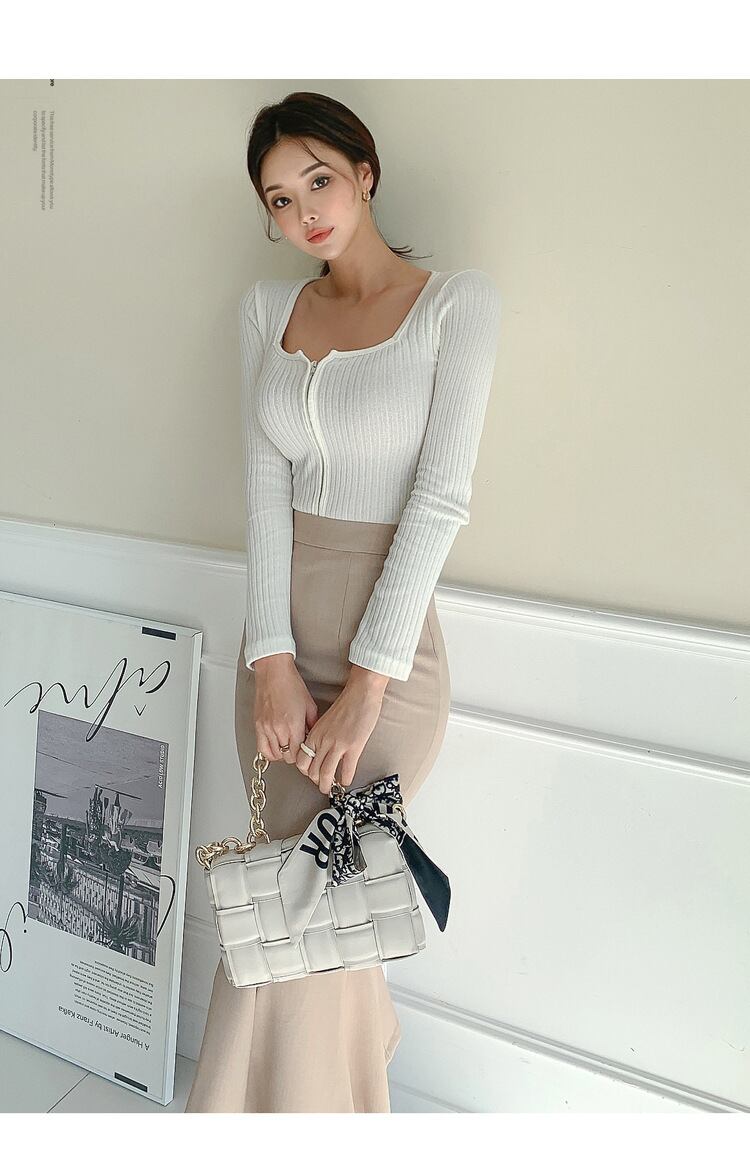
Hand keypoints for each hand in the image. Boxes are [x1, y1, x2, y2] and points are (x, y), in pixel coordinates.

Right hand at [252, 654, 318, 764]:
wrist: (273, 673)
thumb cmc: (291, 684)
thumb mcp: (310, 705)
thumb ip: (313, 725)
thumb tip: (313, 738)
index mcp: (293, 725)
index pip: (299, 753)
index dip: (304, 755)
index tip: (306, 751)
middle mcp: (278, 729)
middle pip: (287, 757)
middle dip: (294, 755)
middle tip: (298, 748)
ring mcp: (266, 728)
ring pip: (274, 755)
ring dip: (282, 754)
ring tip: (287, 747)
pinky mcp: (258, 725)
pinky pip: (261, 748)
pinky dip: (269, 751)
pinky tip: (275, 746)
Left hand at [295, 670, 387, 794]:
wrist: (360, 694)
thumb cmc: (345, 704)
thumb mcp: (325, 720)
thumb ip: (320, 735)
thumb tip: (320, 750)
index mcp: (314, 733)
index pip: (301, 760)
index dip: (306, 771)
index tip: (312, 774)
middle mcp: (322, 741)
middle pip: (312, 770)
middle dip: (317, 781)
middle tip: (322, 785)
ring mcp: (337, 745)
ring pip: (326, 774)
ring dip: (328, 785)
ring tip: (332, 789)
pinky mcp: (353, 747)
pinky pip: (346, 770)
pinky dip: (345, 780)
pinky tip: (346, 781)